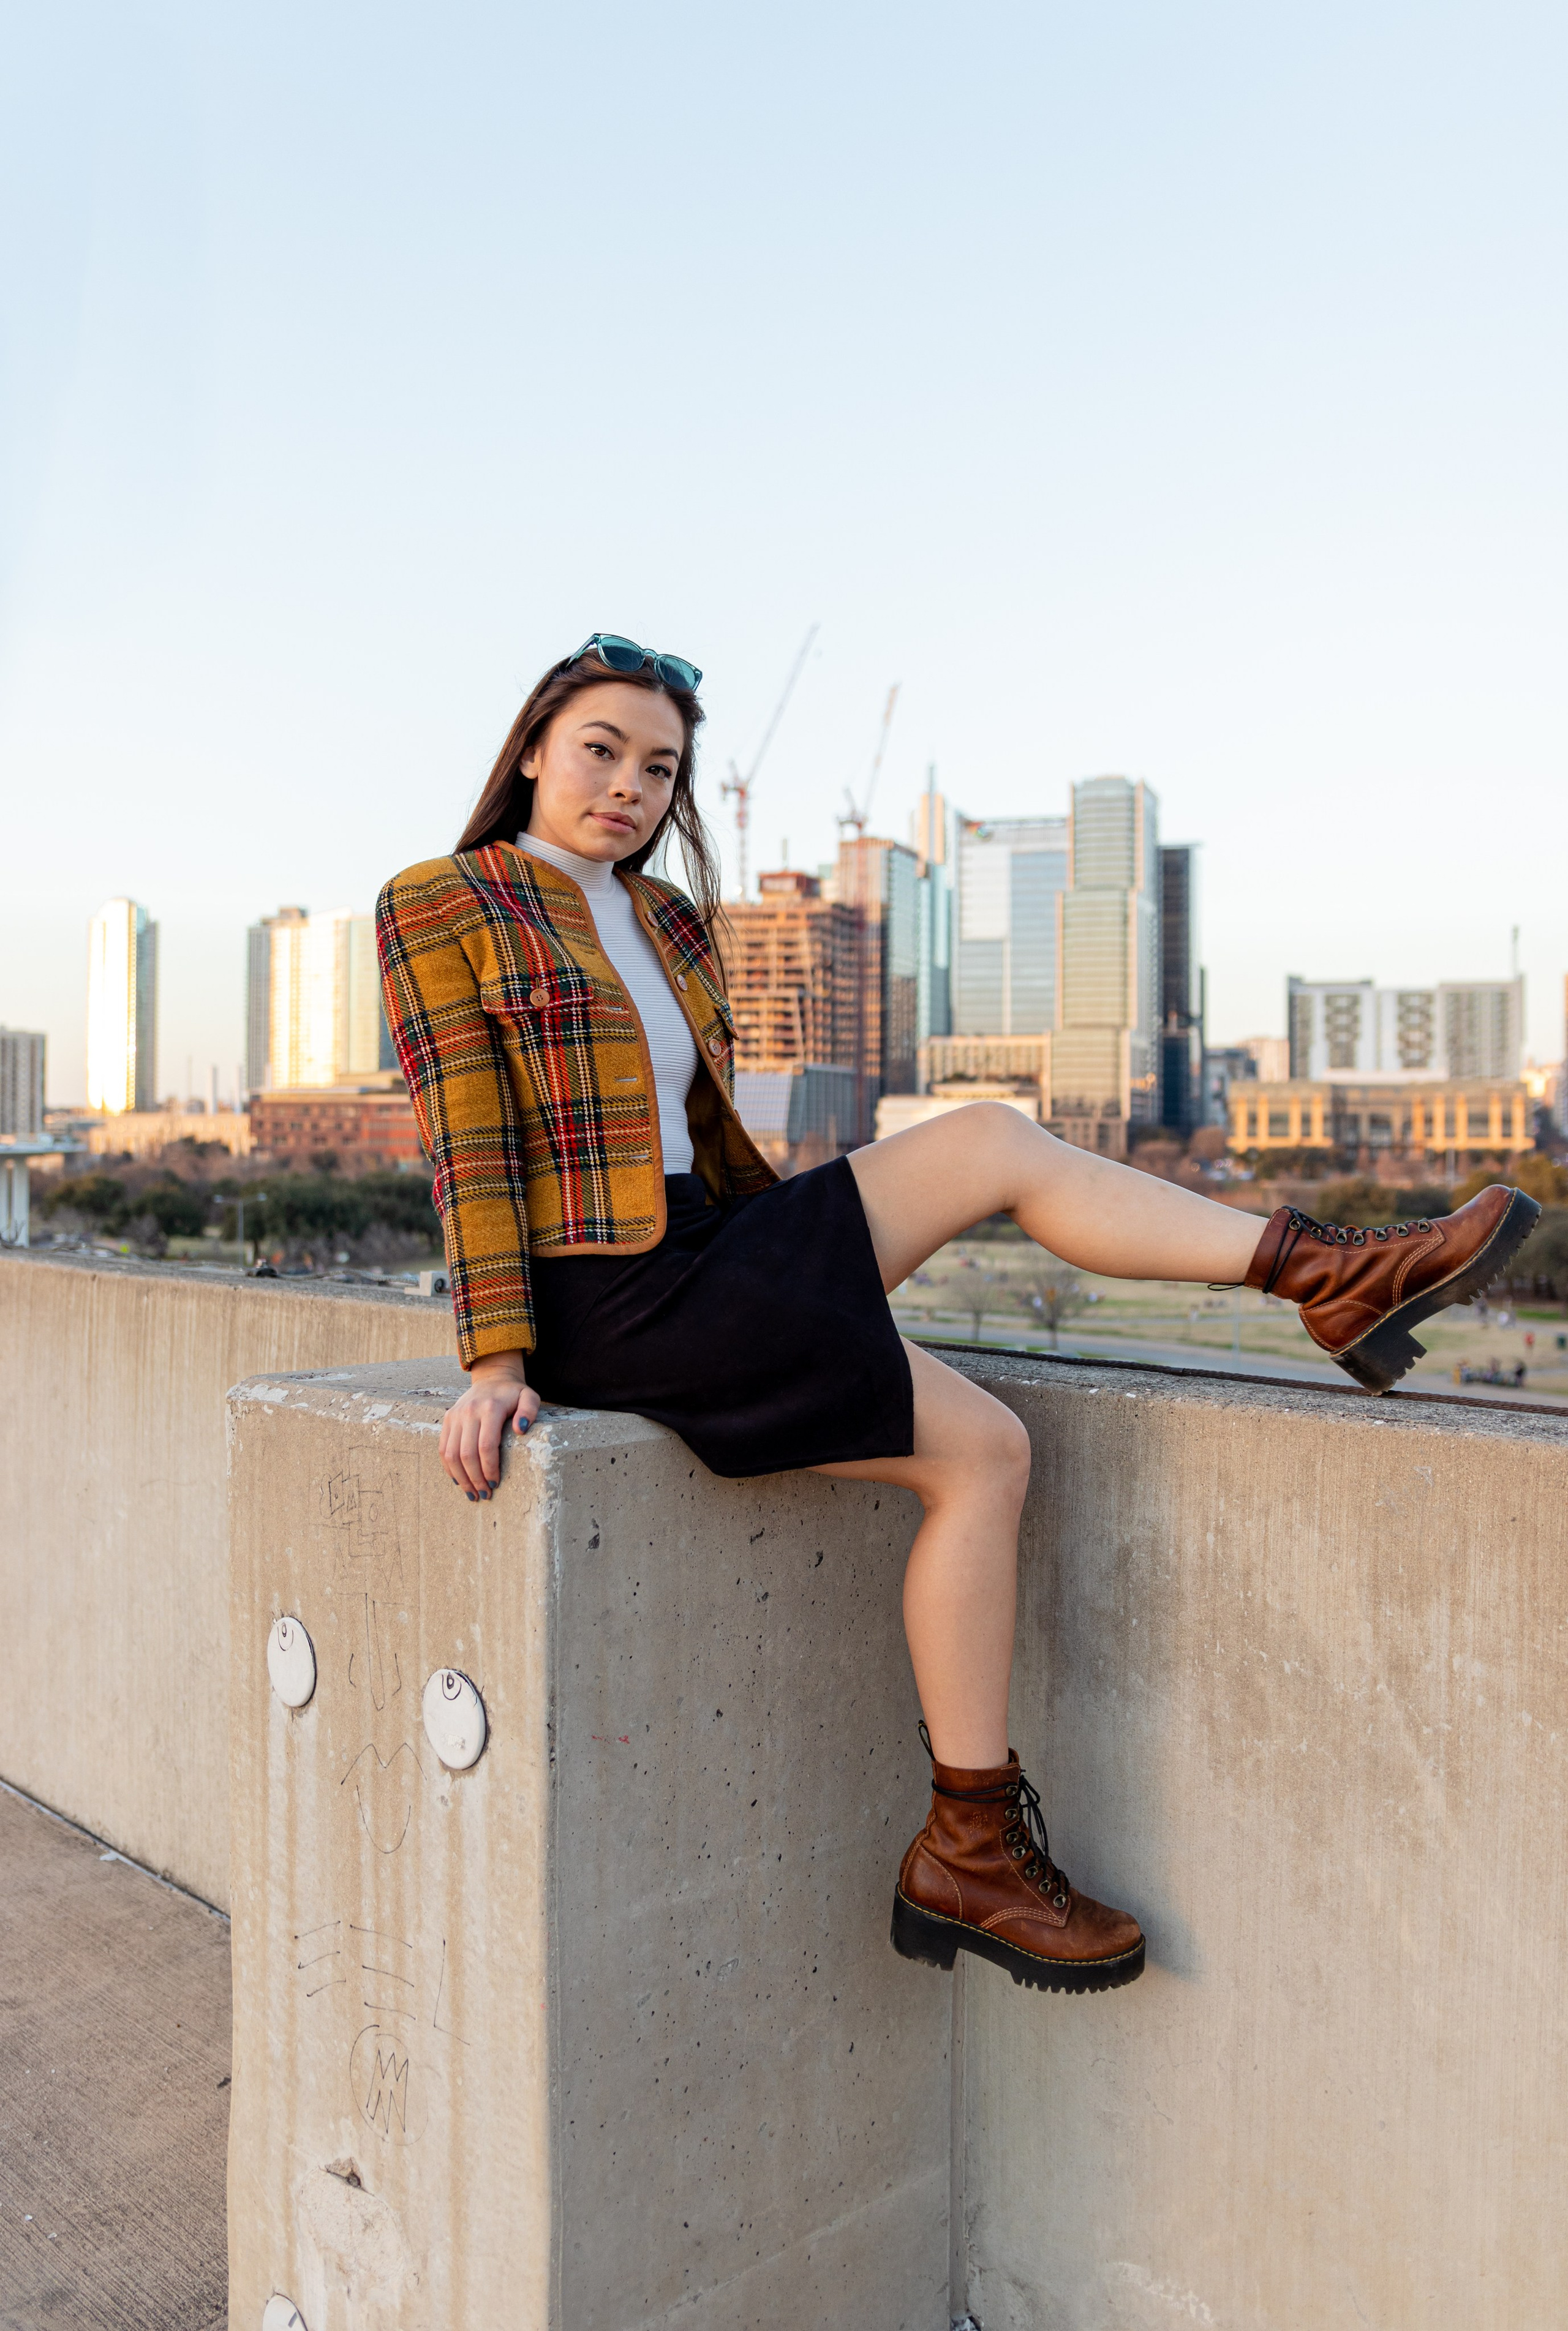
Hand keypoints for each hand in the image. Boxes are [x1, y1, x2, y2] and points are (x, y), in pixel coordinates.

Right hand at [440, 1352, 538, 1498]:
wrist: (492, 1378)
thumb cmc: (513, 1393)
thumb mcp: (529, 1396)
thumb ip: (529, 1410)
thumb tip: (520, 1430)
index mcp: (490, 1408)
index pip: (486, 1446)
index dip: (490, 1468)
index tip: (496, 1483)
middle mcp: (469, 1412)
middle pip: (467, 1454)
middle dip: (475, 1478)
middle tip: (485, 1494)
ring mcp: (455, 1416)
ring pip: (451, 1454)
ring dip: (461, 1478)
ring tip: (472, 1493)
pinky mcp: (447, 1419)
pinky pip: (442, 1448)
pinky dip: (449, 1468)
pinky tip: (459, 1480)